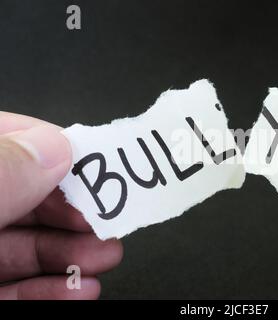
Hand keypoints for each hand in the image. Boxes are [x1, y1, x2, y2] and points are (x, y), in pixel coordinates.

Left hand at [0, 112, 122, 298]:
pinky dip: (51, 289)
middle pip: (24, 197)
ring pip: (23, 246)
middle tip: (107, 219)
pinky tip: (80, 289)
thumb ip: (3, 173)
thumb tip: (57, 146)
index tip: (95, 166)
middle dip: (73, 211)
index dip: (52, 149)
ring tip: (107, 256)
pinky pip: (12, 290)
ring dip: (73, 253)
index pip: (8, 143)